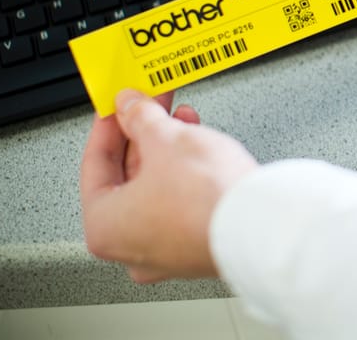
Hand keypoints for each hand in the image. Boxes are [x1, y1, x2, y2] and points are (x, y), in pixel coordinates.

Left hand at [80, 89, 257, 282]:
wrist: (260, 225)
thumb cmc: (206, 198)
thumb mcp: (166, 138)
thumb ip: (141, 117)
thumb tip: (129, 106)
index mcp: (104, 227)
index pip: (96, 164)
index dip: (110, 125)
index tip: (120, 105)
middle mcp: (129, 247)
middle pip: (128, 177)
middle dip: (144, 135)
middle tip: (153, 106)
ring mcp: (165, 251)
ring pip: (156, 189)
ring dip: (168, 150)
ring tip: (183, 119)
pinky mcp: (196, 245)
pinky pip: (180, 202)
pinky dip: (185, 174)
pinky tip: (200, 147)